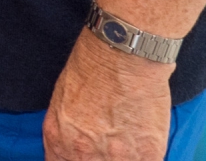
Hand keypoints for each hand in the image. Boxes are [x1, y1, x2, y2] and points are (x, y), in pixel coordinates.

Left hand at [43, 29, 174, 159]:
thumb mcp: (62, 102)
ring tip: (126, 140)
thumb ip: (67, 132)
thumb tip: (76, 147)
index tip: (85, 155)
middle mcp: (83, 154)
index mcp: (58, 139)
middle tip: (109, 144)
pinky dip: (145, 157)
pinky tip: (143, 144)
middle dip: (99, 158)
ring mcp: (116, 158)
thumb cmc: (91, 68)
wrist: (122, 56)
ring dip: (122, 157)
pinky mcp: (147, 156)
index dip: (73, 160)